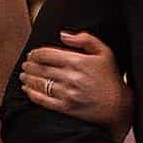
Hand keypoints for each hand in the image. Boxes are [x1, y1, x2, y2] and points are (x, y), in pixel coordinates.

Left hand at [20, 31, 134, 136]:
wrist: (118, 106)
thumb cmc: (110, 77)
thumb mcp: (104, 52)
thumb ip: (84, 39)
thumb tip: (62, 35)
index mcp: (77, 61)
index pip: (47, 54)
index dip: (35, 53)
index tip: (32, 54)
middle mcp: (71, 77)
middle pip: (40, 68)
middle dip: (29, 65)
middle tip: (26, 64)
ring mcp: (67, 93)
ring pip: (39, 83)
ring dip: (28, 78)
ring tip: (24, 75)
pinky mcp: (66, 107)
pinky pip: (43, 100)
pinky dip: (32, 94)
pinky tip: (27, 89)